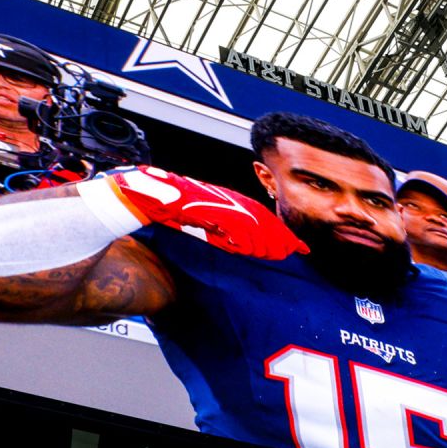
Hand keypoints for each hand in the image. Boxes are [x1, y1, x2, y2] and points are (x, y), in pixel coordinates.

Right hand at [114, 166, 307, 259]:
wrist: (149, 194)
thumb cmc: (176, 209)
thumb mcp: (206, 223)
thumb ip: (224, 232)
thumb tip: (242, 246)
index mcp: (230, 201)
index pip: (262, 218)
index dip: (279, 232)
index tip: (295, 246)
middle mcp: (229, 199)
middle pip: (263, 219)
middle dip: (281, 236)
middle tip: (297, 250)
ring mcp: (220, 201)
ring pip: (253, 222)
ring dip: (267, 240)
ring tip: (280, 253)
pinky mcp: (211, 207)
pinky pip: (232, 224)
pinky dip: (244, 238)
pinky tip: (251, 249)